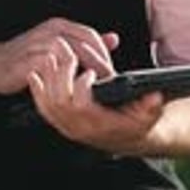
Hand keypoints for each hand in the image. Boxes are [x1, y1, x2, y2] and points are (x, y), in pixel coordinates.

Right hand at [0, 17, 118, 95]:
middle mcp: (51, 32)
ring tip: (90, 89)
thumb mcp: (58, 45)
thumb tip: (113, 39)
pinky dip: (65, 81)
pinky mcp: (30, 61)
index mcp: (59, 26)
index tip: (109, 71)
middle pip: (84, 46)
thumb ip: (84, 43)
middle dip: (98, 66)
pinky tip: (70, 92)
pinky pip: (54, 71)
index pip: (90, 36)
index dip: (103, 54)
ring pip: (72, 57)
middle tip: (106, 83)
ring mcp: (40, 45)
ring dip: (84, 74)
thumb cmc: (26, 58)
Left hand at [27, 37, 163, 155]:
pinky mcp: (60, 122)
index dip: (82, 87)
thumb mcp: (148, 115)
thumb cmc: (135, 124)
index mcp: (99, 124)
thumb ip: (151, 106)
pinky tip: (35, 74)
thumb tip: (155, 96)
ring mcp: (67, 126)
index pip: (81, 106)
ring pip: (48, 103)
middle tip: (64, 50)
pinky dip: (37, 90)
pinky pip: (42, 108)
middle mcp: (79, 127)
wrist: (125, 139)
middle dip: (60, 72)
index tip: (89, 70)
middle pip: (59, 100)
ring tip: (50, 55)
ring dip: (47, 77)